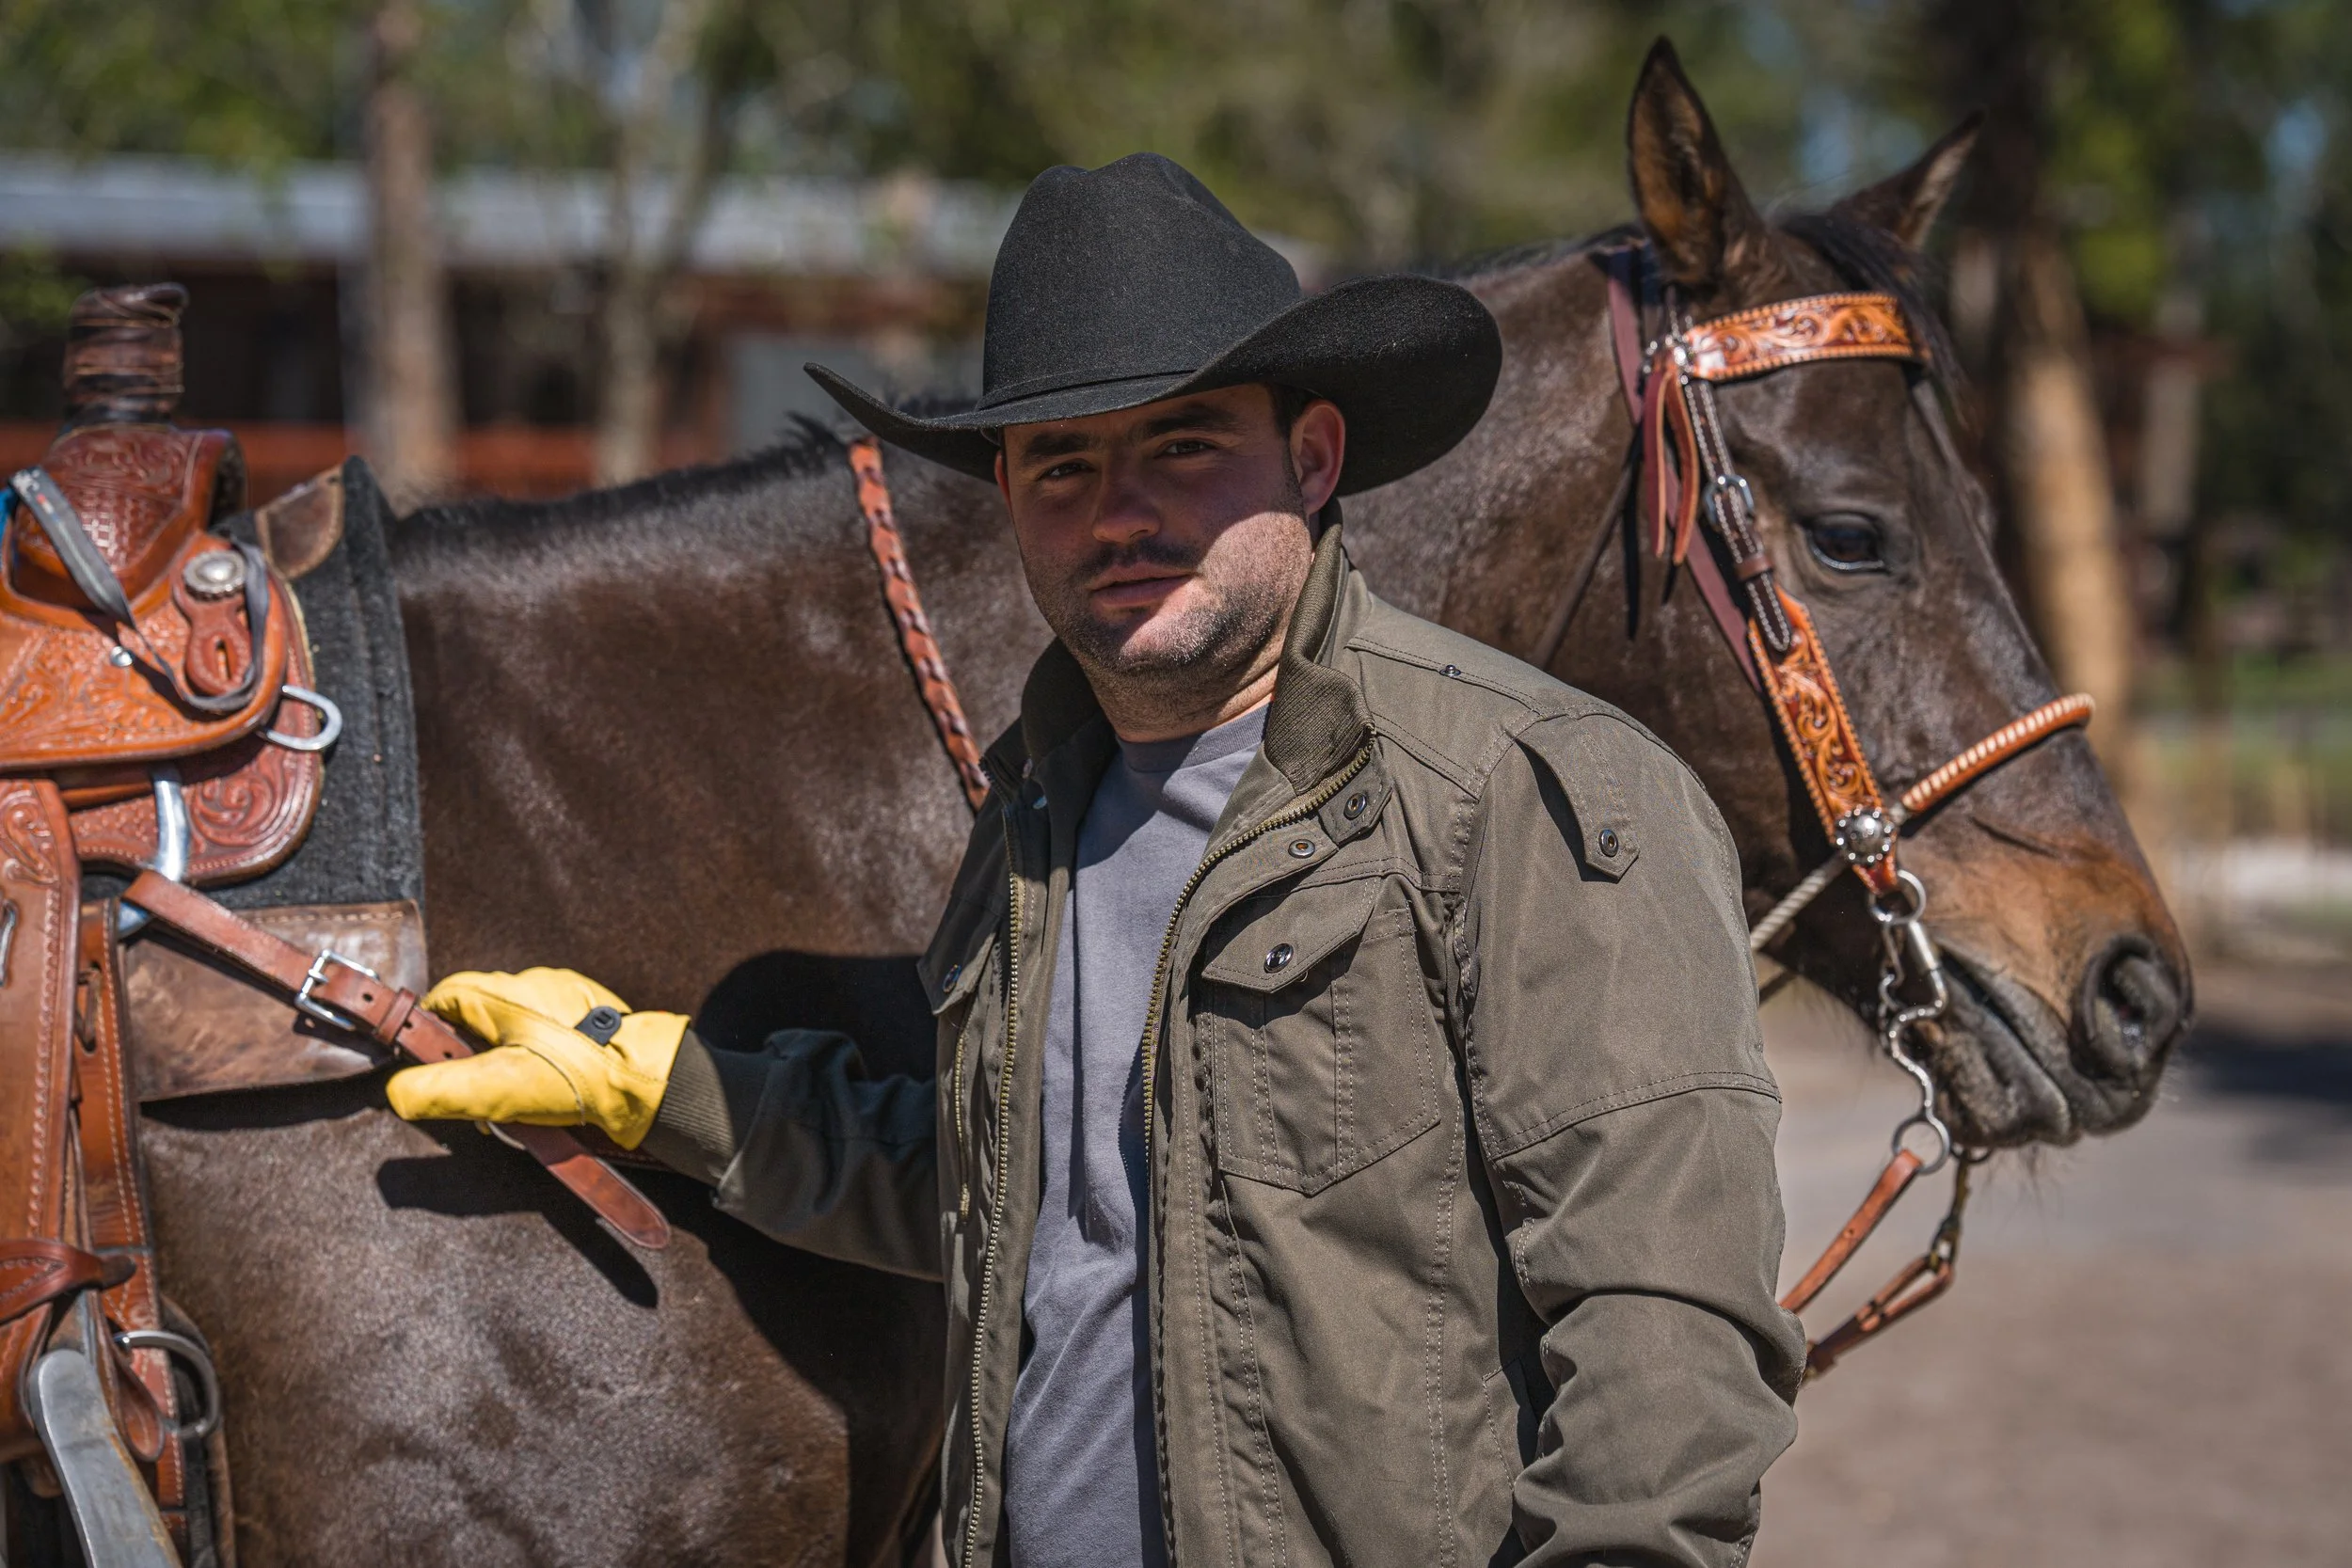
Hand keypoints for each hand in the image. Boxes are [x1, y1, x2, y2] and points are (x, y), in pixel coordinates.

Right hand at [385, 968, 687, 1149]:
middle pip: (478, 1018)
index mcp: (499, 993)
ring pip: (515, 1029)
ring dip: (508, 1063)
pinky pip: (551, 1036)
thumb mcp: (494, 1090)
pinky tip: (551, 1091)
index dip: (427, 1037)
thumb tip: (397, 1093)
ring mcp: (566, 995)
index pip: (441, 1002)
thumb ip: (437, 1091)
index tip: (430, 1071)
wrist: (648, 1078)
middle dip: (471, 1059)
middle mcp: (531, 984)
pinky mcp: (593, 1014)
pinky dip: (543, 1062)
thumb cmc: (572, 1077)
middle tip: (478, 1096)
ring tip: (517, 1101)